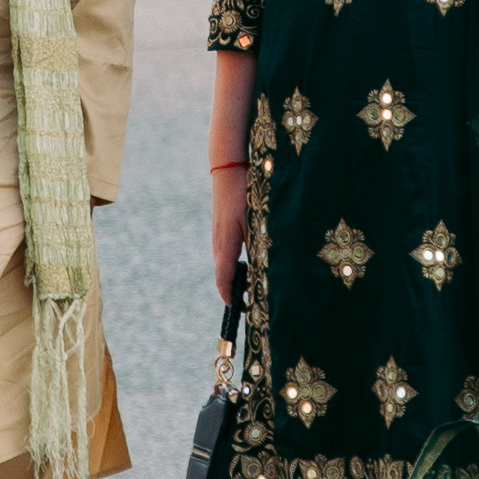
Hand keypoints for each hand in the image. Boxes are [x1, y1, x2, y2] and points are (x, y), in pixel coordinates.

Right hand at [207, 161, 248, 303]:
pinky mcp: (220, 230)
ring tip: (249, 288)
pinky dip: (233, 266)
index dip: (229, 296)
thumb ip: (256, 244)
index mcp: (226, 243)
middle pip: (222, 275)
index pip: (224, 278)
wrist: (227, 170)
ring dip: (233, 278)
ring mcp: (217, 236)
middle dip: (233, 291)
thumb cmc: (244, 194)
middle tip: (249, 303)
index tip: (239, 308)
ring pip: (223, 264)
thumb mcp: (255, 220)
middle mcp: (218, 243)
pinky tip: (247, 265)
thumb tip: (261, 268)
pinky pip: (225, 254)